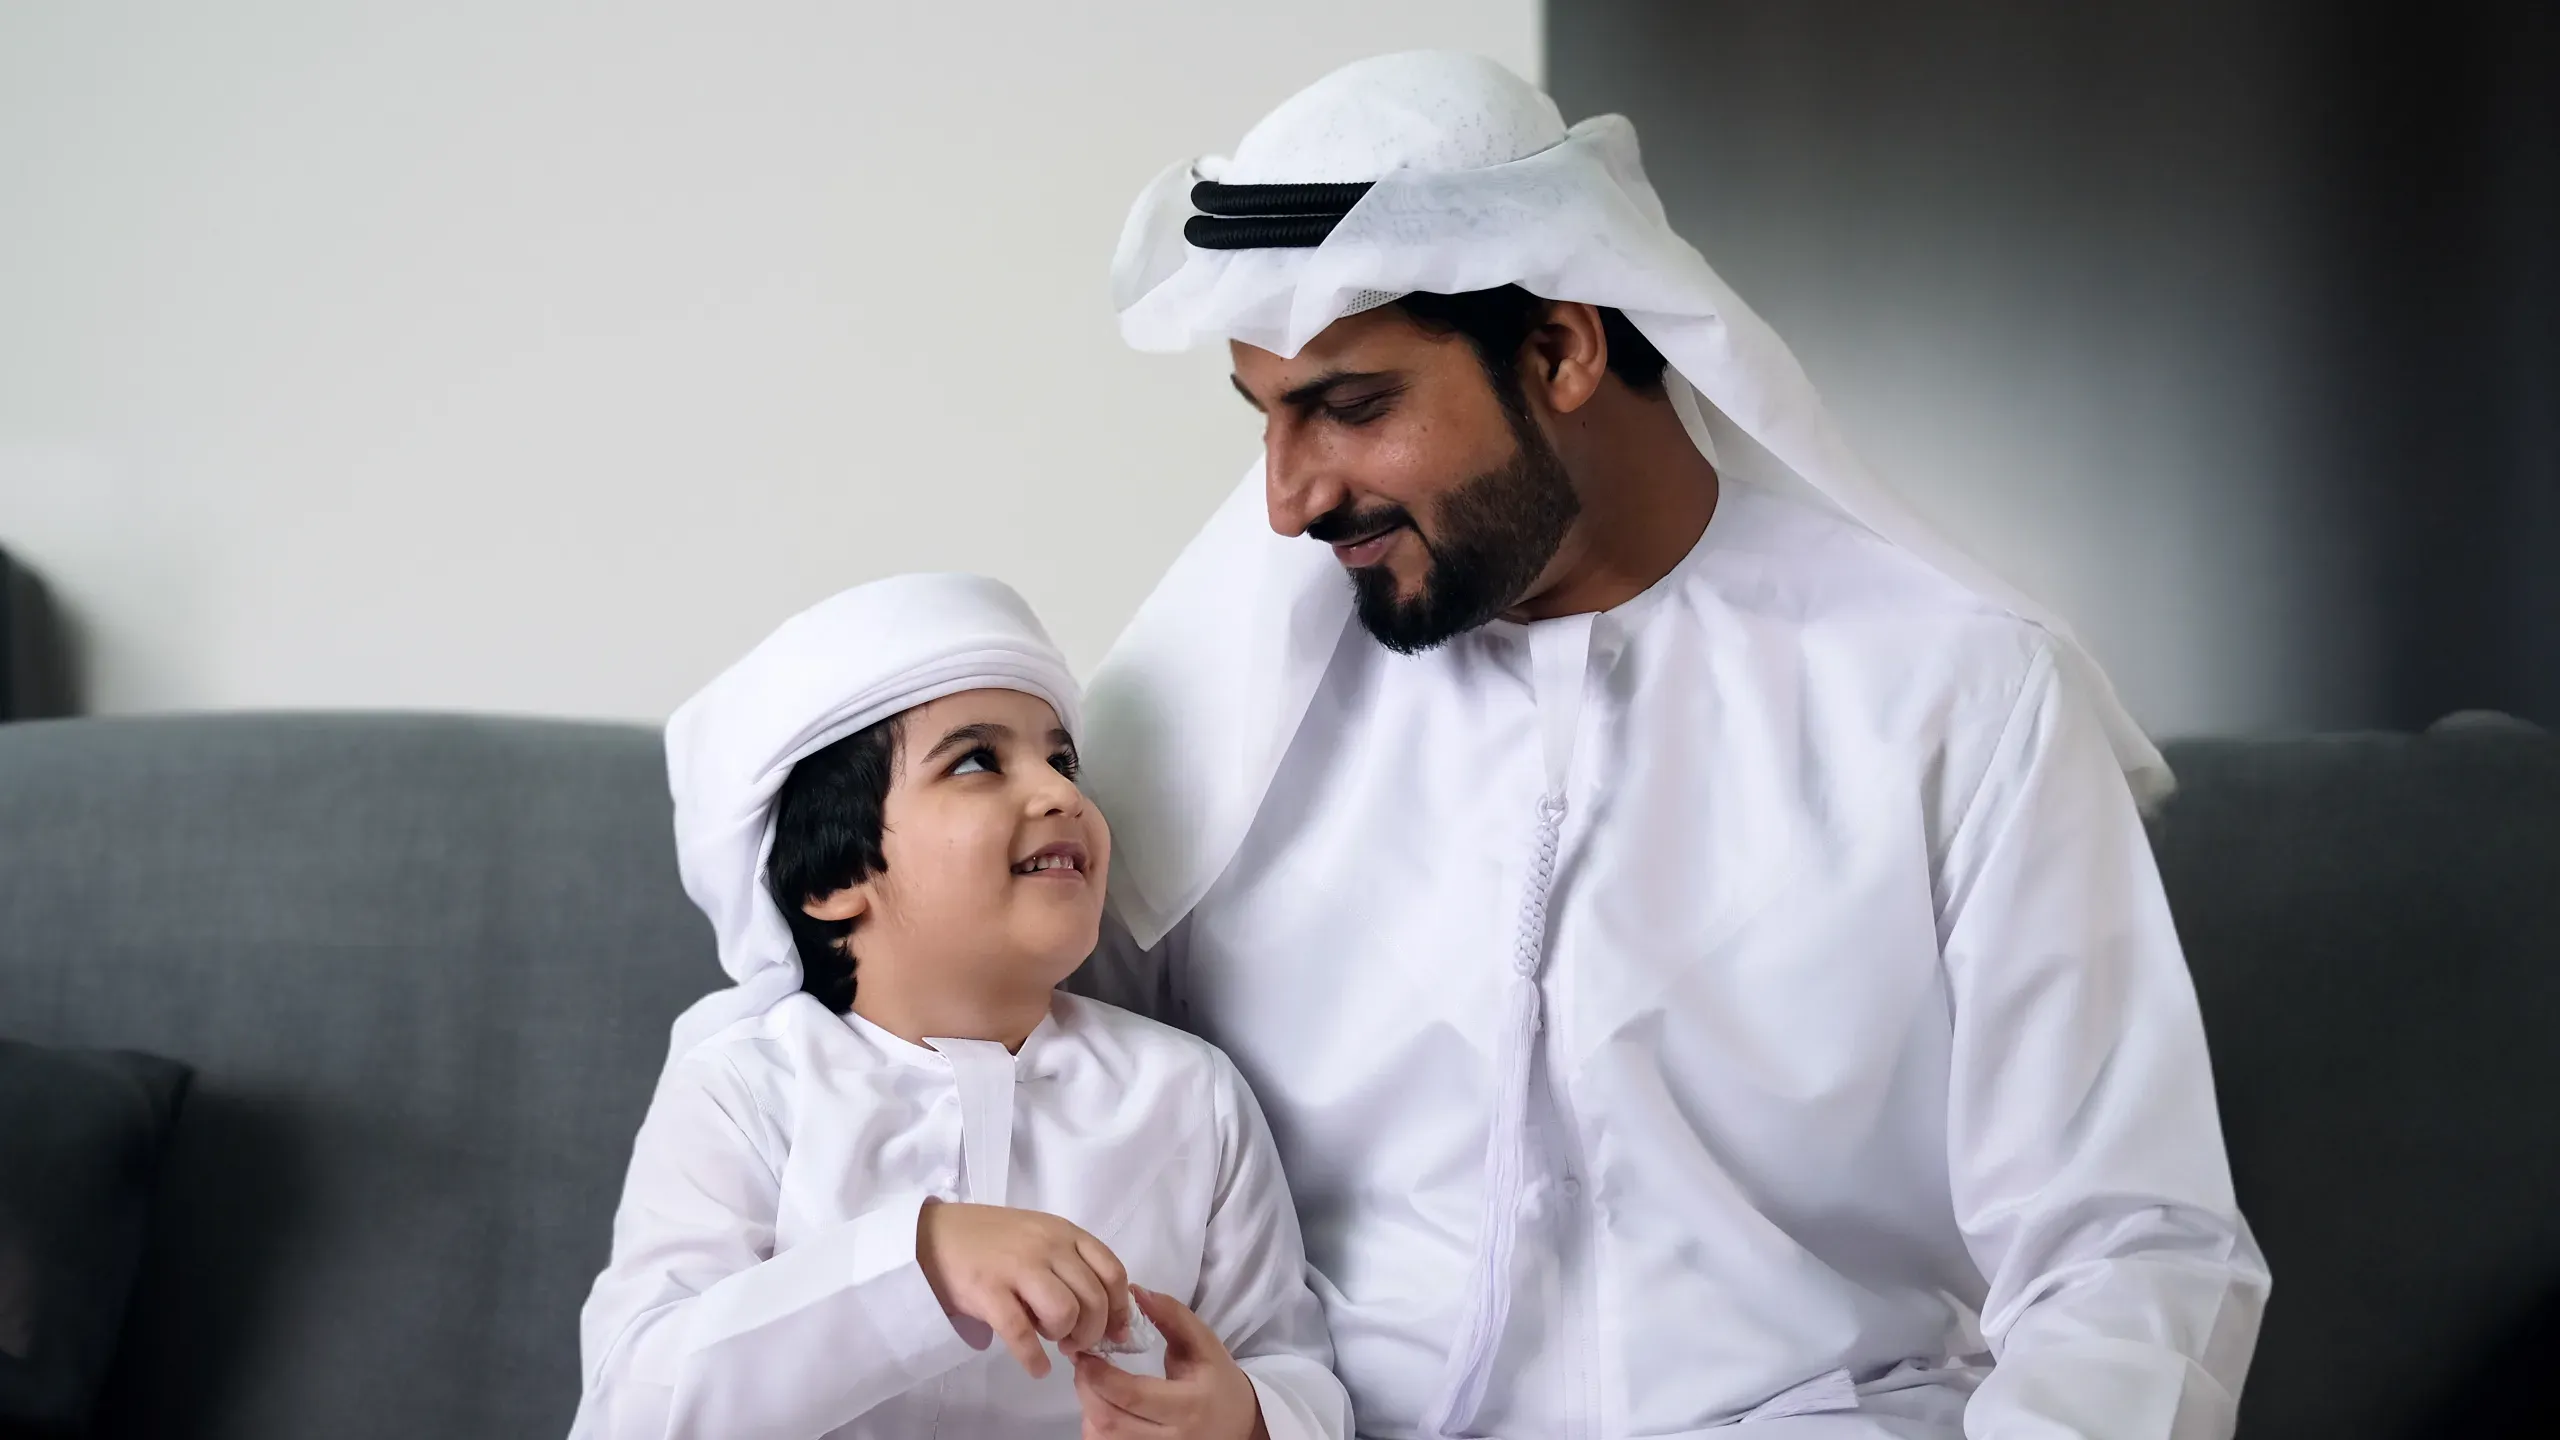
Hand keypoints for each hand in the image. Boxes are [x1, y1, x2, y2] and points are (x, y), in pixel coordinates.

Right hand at [916, 1199, 1131, 1377]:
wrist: (932, 1235)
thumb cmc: (990, 1239)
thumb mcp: (1039, 1235)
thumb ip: (1069, 1263)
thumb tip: (1101, 1313)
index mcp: (1064, 1233)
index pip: (1112, 1271)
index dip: (1120, 1308)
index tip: (1116, 1332)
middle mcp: (1048, 1246)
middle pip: (1094, 1299)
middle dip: (1091, 1331)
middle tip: (1075, 1342)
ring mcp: (1017, 1267)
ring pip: (1065, 1313)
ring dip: (1063, 1337)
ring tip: (1051, 1341)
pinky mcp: (988, 1291)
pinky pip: (1022, 1334)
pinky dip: (1033, 1358)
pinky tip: (1035, 1367)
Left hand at [1072, 1286, 1267, 1439]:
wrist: (1239, 1424)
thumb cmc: (1219, 1381)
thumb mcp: (1204, 1342)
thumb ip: (1172, 1314)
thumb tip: (1134, 1290)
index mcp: (1189, 1405)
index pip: (1133, 1395)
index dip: (1100, 1375)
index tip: (1085, 1352)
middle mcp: (1173, 1438)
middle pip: (1110, 1421)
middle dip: (1086, 1389)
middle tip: (1082, 1364)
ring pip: (1104, 1439)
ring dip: (1088, 1409)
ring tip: (1092, 1383)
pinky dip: (1096, 1429)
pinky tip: (1103, 1406)